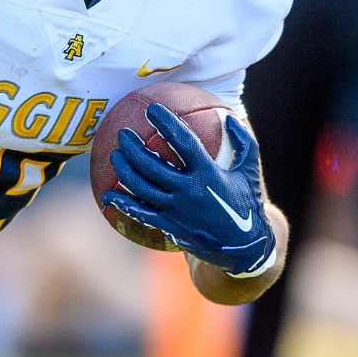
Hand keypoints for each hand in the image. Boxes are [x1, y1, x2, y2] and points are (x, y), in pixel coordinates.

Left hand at [104, 106, 277, 277]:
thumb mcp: (250, 171)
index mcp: (208, 173)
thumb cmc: (246, 203)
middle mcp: (189, 191)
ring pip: (142, 188)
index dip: (166, 122)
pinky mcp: (170, 227)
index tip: (152, 109)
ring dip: (124, 170)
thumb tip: (229, 117)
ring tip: (115, 156)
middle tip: (123, 134)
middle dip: (133, 147)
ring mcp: (177, 211)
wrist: (244, 247)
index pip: (182, 141)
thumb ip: (243, 142)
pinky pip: (141, 213)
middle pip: (152, 165)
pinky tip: (107, 195)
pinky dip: (122, 203)